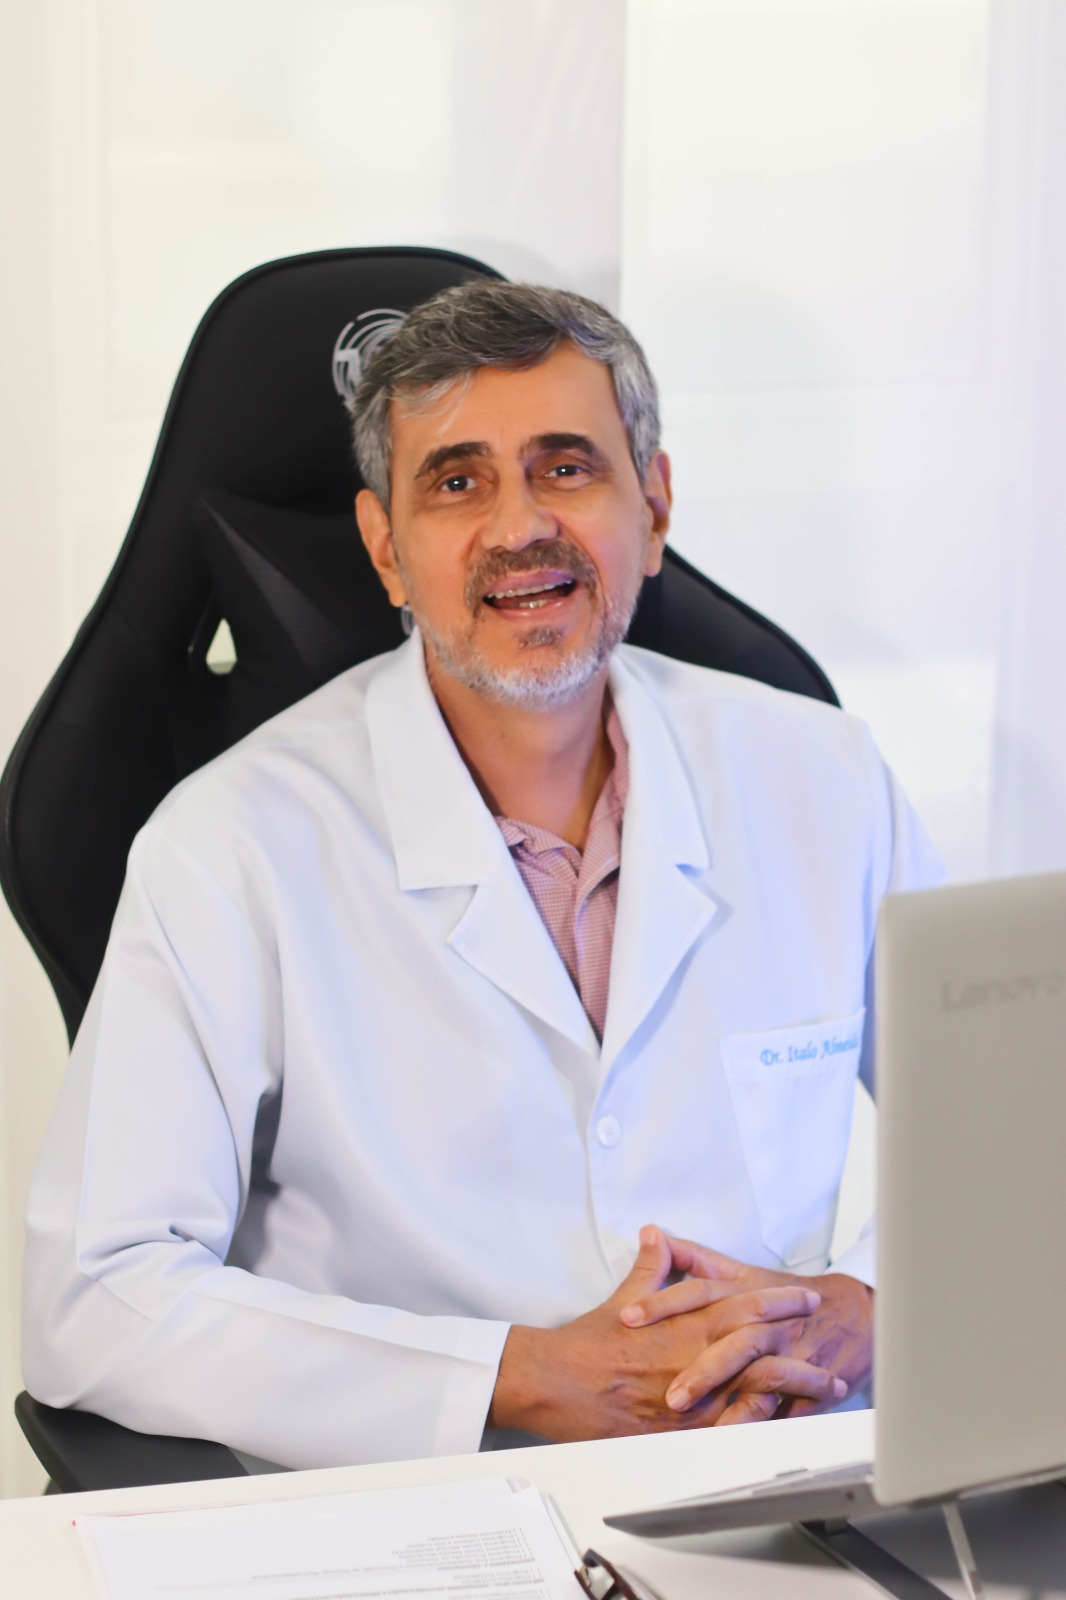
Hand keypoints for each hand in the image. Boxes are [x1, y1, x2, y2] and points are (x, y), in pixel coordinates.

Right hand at [488, 1226, 843, 1440]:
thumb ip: (650, 1268)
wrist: (557, 1381)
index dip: (778, 1299)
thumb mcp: (624, 1298)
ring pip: (757, 1388)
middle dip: (800, 1340)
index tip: (803, 1296)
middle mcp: (694, 1355)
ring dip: (796, 1386)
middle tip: (829, 1338)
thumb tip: (659, 1238)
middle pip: (761, 1344)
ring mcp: (692, 1395)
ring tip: (827, 1385)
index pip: (743, 1303)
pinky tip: (792, 1427)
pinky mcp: (681, 1430)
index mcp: (684, 1321)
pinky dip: (765, 1425)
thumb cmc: (586, 1344)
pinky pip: (733, 1430)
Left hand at [619, 1235, 873, 1424]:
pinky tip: (739, 1437)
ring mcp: (789, 1352)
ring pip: (759, 1374)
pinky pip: (787, 1406)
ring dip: (729, 1397)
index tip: (627, 1317)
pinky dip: (765, 1422)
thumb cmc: (786, 1293)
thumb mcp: (739, 1271)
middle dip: (699, 1366)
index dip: (662, 1303)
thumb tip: (651, 1235)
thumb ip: (692, 1256)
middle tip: (665, 1391)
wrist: (854, 1312)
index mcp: (744, 1292)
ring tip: (697, 1419)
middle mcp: (765, 1322)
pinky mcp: (809, 1383)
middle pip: (731, 1340)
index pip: (699, 1292)